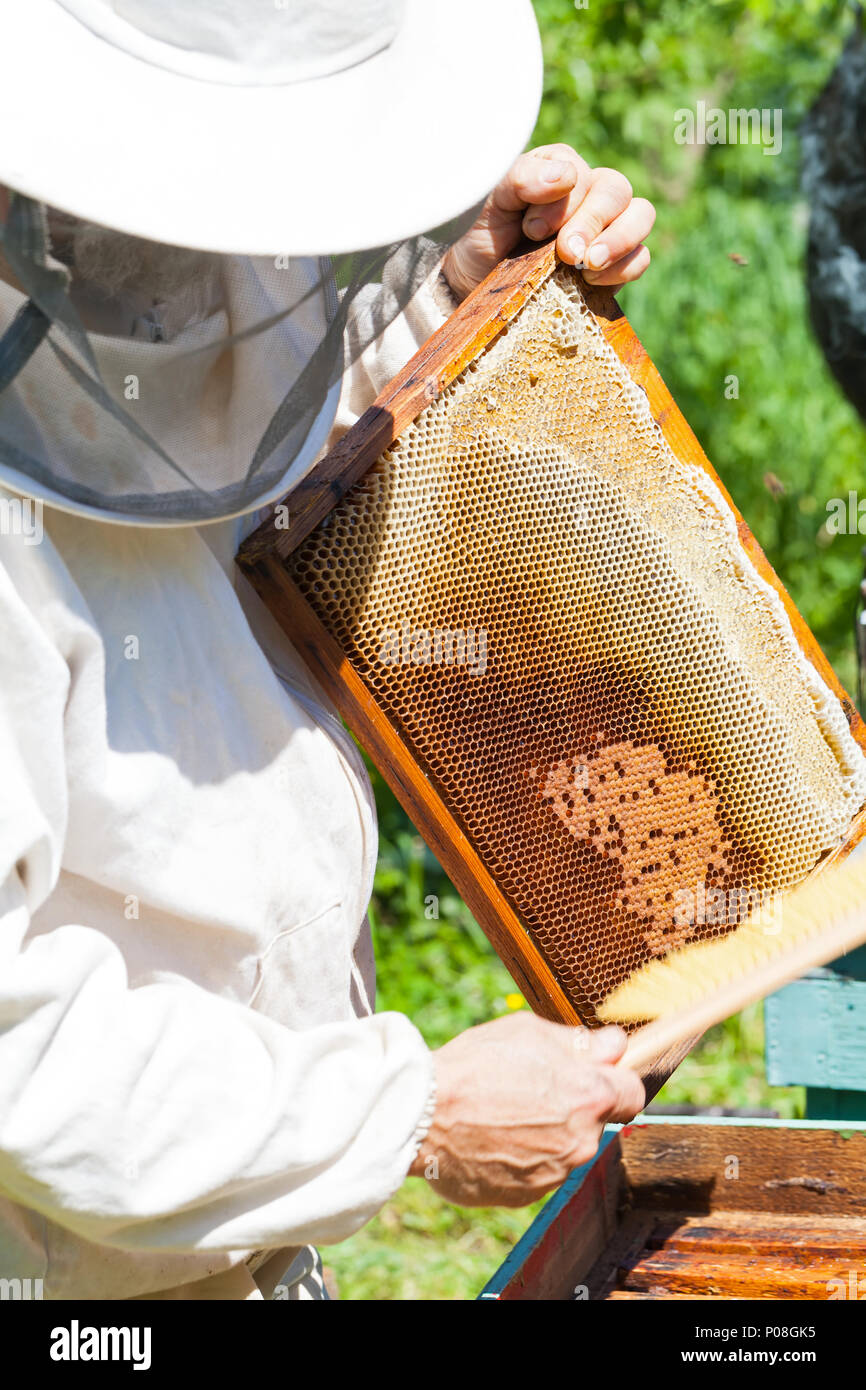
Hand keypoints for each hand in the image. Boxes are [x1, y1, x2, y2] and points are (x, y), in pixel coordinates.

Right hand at [409, 1013, 644, 1206]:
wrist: (423, 1116)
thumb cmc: (475, 1065)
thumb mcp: (528, 1032)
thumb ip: (580, 1042)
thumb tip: (616, 1044)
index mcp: (589, 1096)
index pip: (633, 1093)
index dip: (617, 1081)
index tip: (600, 1076)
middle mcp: (581, 1140)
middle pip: (595, 1122)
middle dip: (573, 1105)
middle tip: (533, 1088)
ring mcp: (554, 1173)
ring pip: (564, 1147)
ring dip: (545, 1131)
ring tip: (502, 1111)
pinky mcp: (526, 1195)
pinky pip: (535, 1170)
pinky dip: (520, 1155)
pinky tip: (491, 1135)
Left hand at [442, 143, 654, 300]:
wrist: (478, 282)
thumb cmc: (484, 234)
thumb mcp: (491, 202)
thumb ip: (522, 178)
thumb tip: (565, 175)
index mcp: (561, 168)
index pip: (583, 174)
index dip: (564, 203)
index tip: (532, 229)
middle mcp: (589, 193)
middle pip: (617, 190)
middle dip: (593, 222)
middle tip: (567, 253)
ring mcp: (606, 228)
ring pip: (641, 216)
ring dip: (620, 240)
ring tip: (589, 265)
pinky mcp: (613, 264)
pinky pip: (640, 258)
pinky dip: (624, 268)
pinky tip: (592, 280)